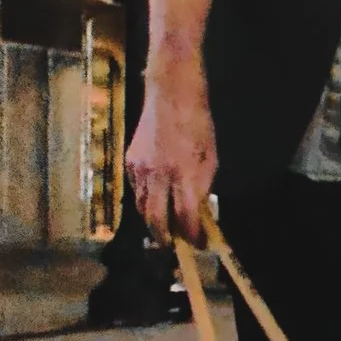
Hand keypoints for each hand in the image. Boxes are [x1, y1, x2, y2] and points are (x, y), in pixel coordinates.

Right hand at [128, 60, 216, 245]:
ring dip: (153, 223)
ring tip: (165, 229)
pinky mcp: (129, 162)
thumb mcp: (211, 157)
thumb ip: (203, 188)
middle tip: (175, 246)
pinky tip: (155, 202)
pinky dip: (145, 202)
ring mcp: (140, 169)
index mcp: (185, 174)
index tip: (199, 243)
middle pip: (156, 221)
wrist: (171, 94)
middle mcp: (159, 175)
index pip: (186, 217)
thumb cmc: (198, 124)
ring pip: (142, 208)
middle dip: (165, 239)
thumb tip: (198, 214)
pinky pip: (136, 191)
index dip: (192, 235)